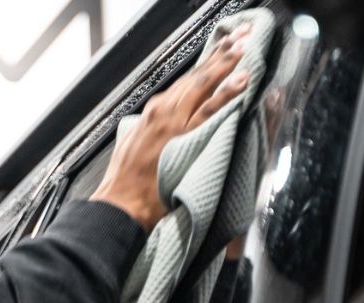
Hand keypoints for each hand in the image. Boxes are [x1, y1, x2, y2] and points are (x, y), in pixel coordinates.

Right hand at [91, 25, 250, 230]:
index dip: (203, 67)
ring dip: (224, 64)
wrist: (120, 203)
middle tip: (239, 37)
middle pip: (195, 77)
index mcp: (150, 114)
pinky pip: (208, 110)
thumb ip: (149, 132)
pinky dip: (225, 94)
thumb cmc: (125, 182)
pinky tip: (241, 81)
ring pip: (202, 86)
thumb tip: (160, 127)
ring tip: (243, 47)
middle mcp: (161, 112)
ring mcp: (172, 124)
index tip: (219, 52)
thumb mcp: (132, 147)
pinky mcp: (181, 138)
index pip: (183, 84)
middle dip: (219, 55)